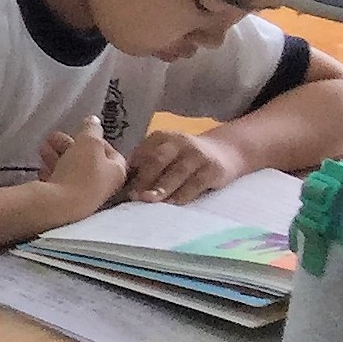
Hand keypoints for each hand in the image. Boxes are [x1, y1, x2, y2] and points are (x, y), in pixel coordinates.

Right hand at [38, 112, 127, 219]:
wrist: (59, 206)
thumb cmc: (80, 172)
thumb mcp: (89, 142)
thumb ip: (92, 129)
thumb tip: (93, 120)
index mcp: (117, 171)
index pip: (111, 150)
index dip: (95, 138)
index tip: (79, 132)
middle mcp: (104, 185)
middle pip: (88, 160)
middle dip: (70, 145)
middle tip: (52, 137)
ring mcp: (85, 195)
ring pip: (73, 170)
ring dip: (58, 156)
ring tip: (42, 148)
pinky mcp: (68, 203)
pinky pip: (61, 182)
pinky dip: (53, 172)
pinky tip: (42, 168)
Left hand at [121, 127, 246, 203]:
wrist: (226, 151)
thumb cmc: (184, 158)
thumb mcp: (165, 153)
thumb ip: (145, 163)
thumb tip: (116, 183)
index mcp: (161, 138)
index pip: (142, 153)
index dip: (130, 170)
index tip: (118, 185)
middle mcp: (178, 143)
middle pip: (158, 160)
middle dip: (144, 178)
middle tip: (133, 195)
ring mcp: (197, 155)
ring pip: (176, 172)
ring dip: (162, 188)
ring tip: (150, 200)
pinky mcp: (213, 169)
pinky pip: (196, 183)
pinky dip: (183, 194)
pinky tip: (173, 204)